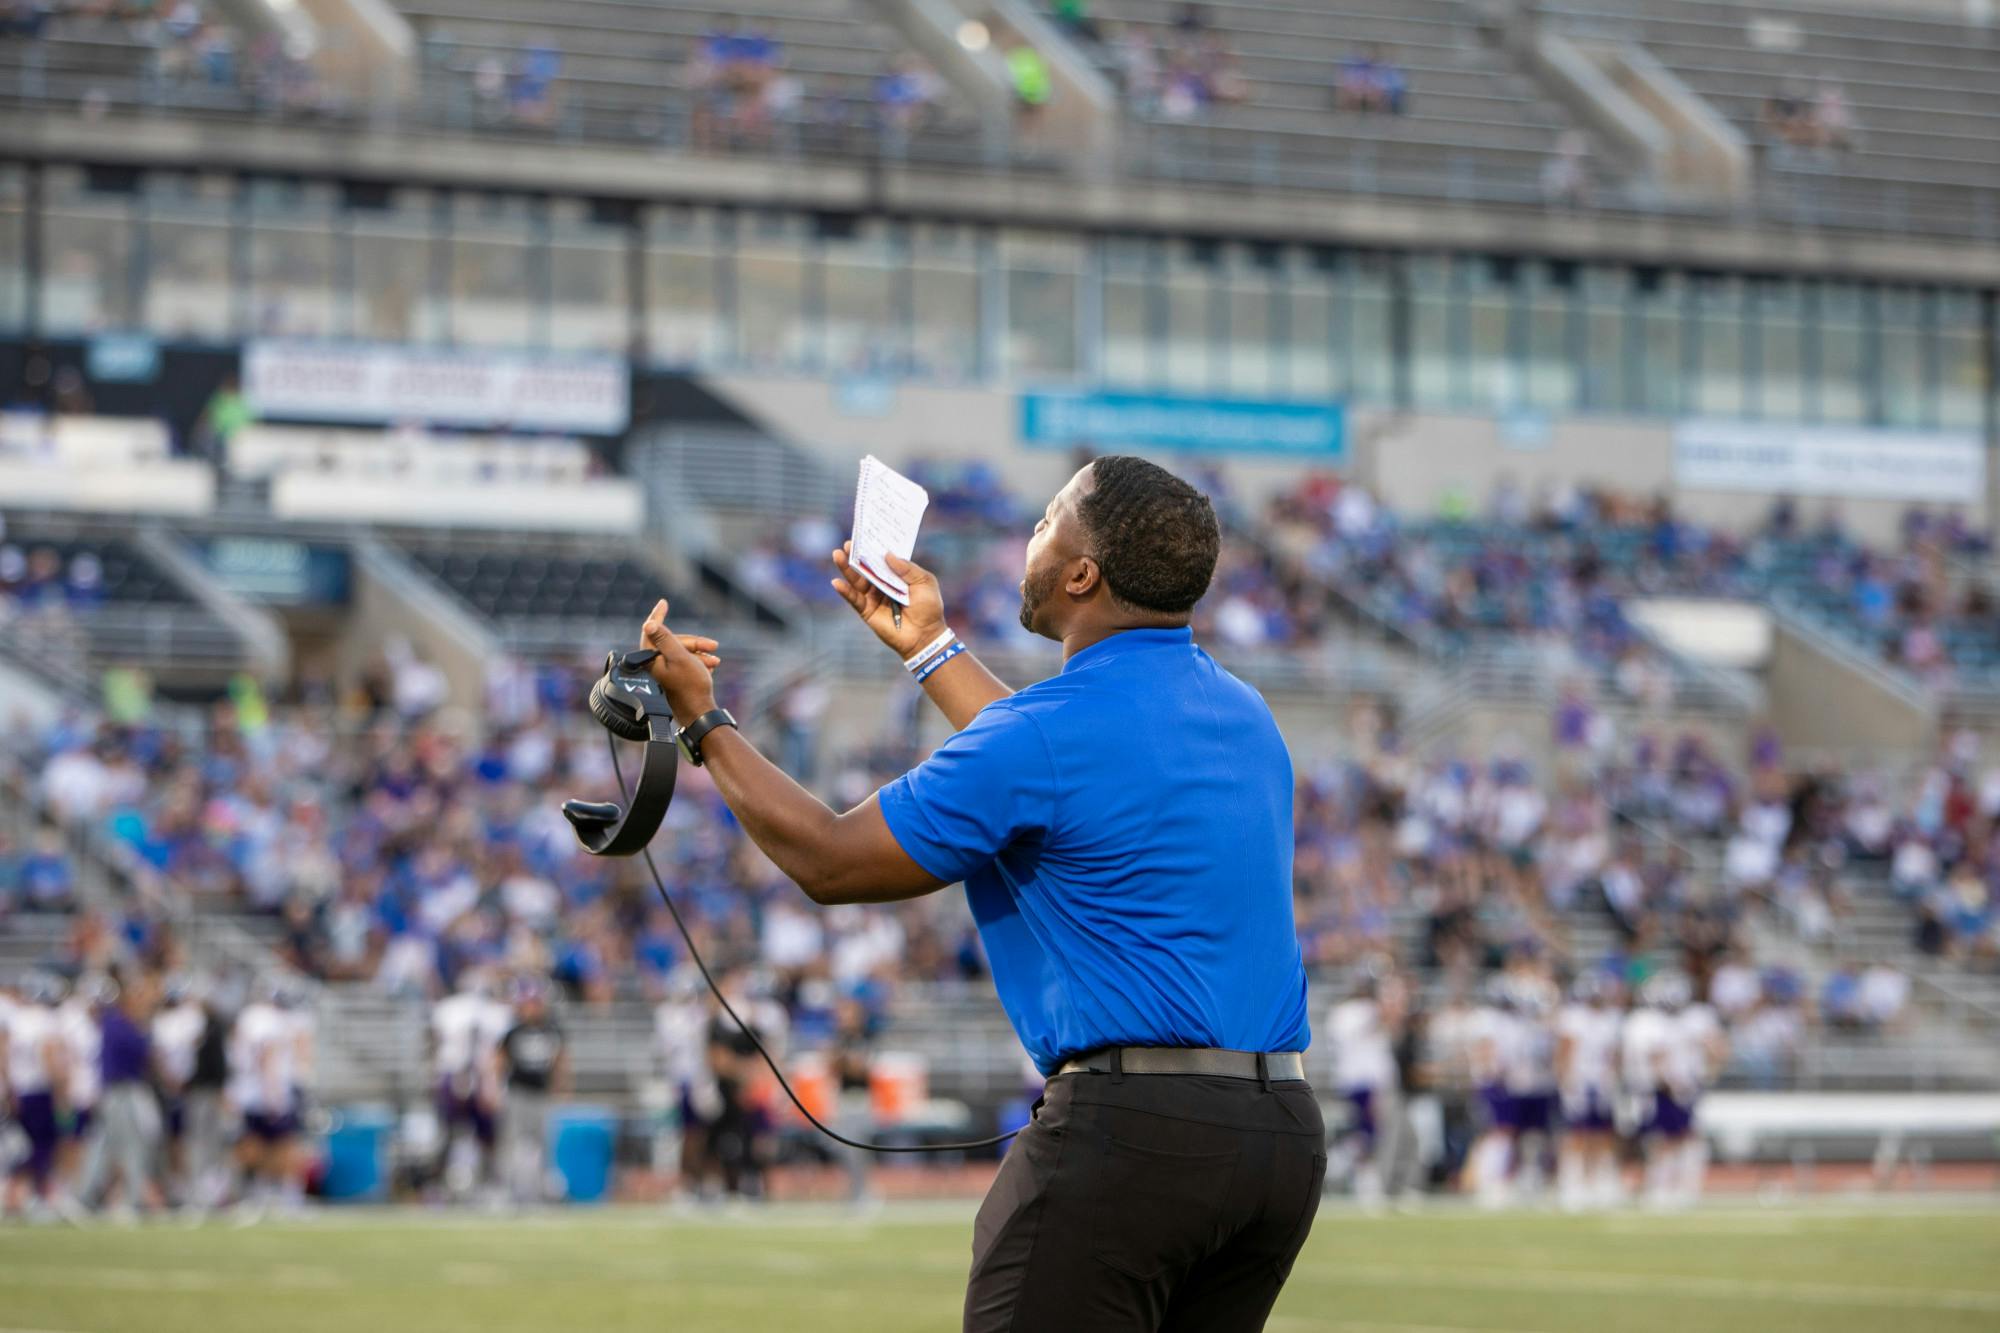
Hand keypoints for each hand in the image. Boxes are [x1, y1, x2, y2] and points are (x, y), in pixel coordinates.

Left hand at [640, 599, 724, 725]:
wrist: (701, 713)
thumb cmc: (691, 686)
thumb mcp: (680, 657)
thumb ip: (665, 639)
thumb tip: (649, 624)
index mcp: (651, 659)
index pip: (651, 630)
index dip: (658, 615)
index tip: (664, 602)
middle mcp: (654, 666)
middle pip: (672, 642)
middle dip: (694, 643)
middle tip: (713, 646)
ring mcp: (664, 673)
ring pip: (681, 652)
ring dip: (699, 653)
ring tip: (715, 660)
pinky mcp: (673, 679)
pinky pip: (684, 662)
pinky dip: (698, 661)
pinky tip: (710, 666)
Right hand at [830, 543, 945, 658]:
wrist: (926, 635)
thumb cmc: (929, 608)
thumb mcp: (924, 582)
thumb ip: (907, 568)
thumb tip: (887, 555)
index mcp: (897, 575)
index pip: (882, 558)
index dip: (874, 547)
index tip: (866, 533)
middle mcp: (883, 584)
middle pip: (866, 567)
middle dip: (857, 555)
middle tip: (849, 543)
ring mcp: (873, 597)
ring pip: (857, 580)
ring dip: (846, 568)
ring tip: (838, 555)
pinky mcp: (867, 611)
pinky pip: (854, 599)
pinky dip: (845, 591)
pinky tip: (837, 582)